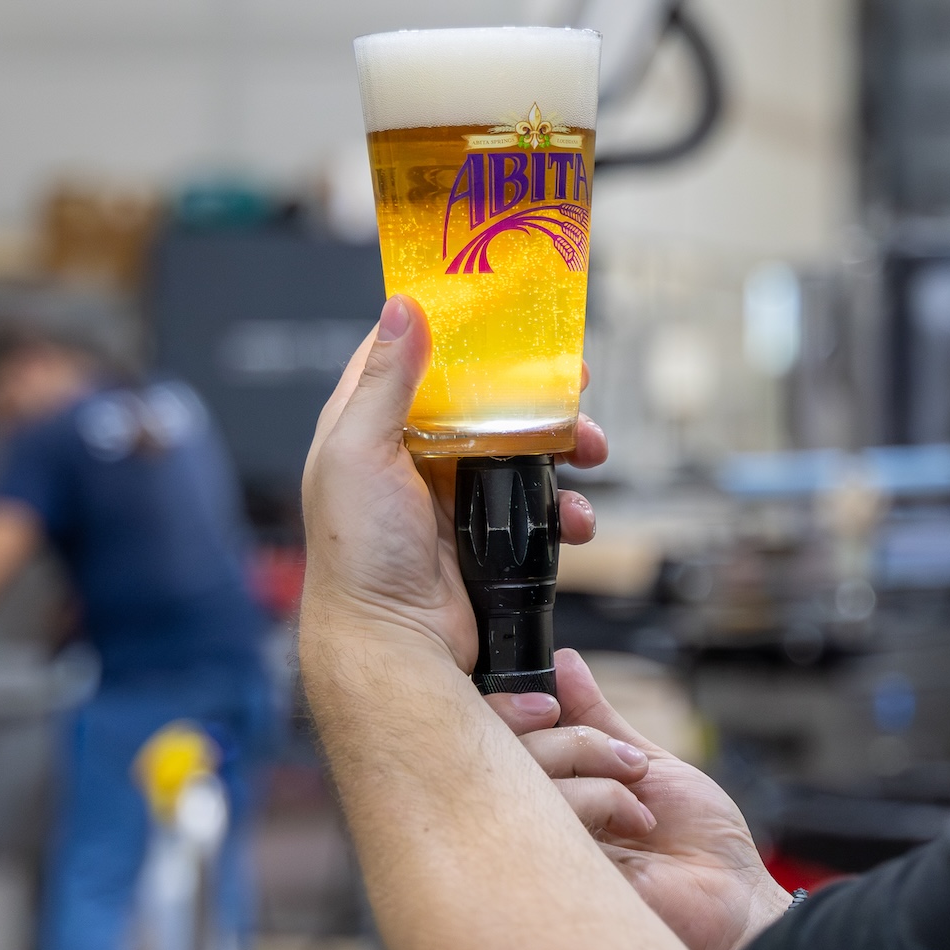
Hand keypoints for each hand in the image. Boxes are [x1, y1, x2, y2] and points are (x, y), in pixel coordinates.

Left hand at [302, 298, 607, 673]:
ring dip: (565, 447)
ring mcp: (452, 493)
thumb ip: (386, 381)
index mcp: (371, 424)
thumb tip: (403, 305)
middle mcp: (411, 453)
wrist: (393, 643)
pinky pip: (538, 505)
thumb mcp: (361, 452)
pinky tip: (574, 521)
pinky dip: (566, 508)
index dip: (459, 326)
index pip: (414, 352)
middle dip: (535, 391)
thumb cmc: (358, 552)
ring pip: (522, 449)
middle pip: (485, 397)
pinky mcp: (486, 531)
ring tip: (591, 453)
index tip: (507, 311)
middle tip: (576, 384)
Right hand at [499, 648, 792, 949]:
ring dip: (587, 765)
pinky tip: (636, 823)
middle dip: (561, 737)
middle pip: (497, 758)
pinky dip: (598, 802)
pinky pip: (544, 825)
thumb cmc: (698, 841)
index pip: (494, 743)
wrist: (734, 899)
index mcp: (547, 795)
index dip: (508, 710)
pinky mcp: (551, 884)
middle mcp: (533, 824)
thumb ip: (596, 718)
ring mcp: (538, 855)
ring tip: (637, 790)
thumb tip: (563, 661)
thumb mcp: (646, 761)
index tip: (550, 702)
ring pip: (520, 784)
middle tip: (616, 753)